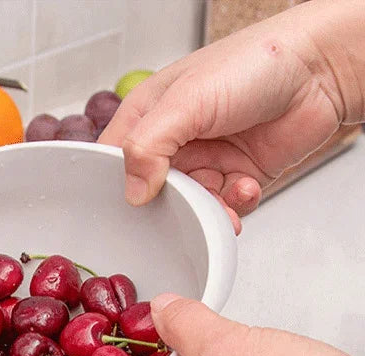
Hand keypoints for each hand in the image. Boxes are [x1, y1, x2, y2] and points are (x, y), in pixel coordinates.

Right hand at [99, 0, 364, 232]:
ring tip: (223, 199)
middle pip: (151, 194)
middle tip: (183, 206)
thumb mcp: (186, 102)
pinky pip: (222, 209)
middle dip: (169, 207)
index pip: (113, 161)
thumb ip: (149, 146)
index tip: (128, 205)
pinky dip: (233, 207)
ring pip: (188, 208)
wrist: (322, 69)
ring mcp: (205, 161)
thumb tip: (132, 192)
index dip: (115, 186)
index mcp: (149, 116)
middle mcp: (174, 141)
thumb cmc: (255, 62)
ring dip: (206, 211)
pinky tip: (245, 186)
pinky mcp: (234, 177)